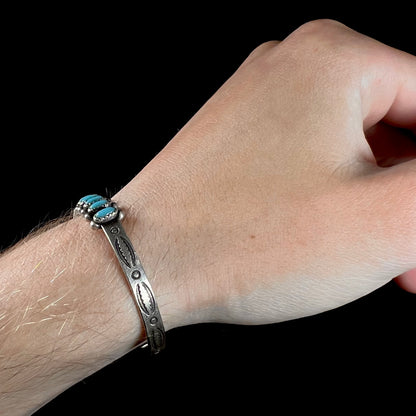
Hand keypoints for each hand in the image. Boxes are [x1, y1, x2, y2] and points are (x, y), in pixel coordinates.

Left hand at [117, 19, 415, 328]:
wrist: (146, 261)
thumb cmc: (246, 242)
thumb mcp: (383, 220)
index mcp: (335, 58)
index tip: (415, 222)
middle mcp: (290, 66)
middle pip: (393, 128)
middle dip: (406, 195)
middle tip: (410, 258)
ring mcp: (258, 100)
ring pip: (350, 147)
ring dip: (372, 202)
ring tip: (378, 259)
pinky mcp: (239, 135)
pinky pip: (309, 157)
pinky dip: (332, 196)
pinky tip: (330, 237)